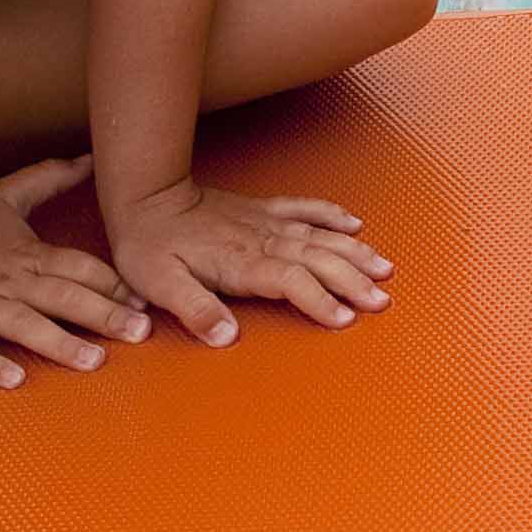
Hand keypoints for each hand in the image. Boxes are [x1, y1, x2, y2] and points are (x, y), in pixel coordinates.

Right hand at [0, 155, 152, 387]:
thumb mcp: (7, 194)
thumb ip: (50, 179)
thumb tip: (88, 156)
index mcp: (28, 256)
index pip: (79, 269)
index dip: (113, 283)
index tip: (146, 300)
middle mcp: (10, 283)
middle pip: (63, 298)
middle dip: (103, 315)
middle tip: (141, 332)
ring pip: (24, 326)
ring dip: (59, 343)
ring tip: (93, 361)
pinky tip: (14, 380)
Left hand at [111, 179, 393, 344]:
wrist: (147, 194)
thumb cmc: (150, 244)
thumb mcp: (160, 284)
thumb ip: (196, 310)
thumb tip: (227, 337)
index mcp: (243, 262)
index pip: (293, 281)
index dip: (321, 301)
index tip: (346, 319)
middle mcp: (263, 240)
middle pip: (319, 259)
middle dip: (353, 280)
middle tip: (382, 300)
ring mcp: (267, 222)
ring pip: (322, 237)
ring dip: (354, 253)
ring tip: (385, 268)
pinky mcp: (263, 209)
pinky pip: (306, 209)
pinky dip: (332, 216)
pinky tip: (354, 226)